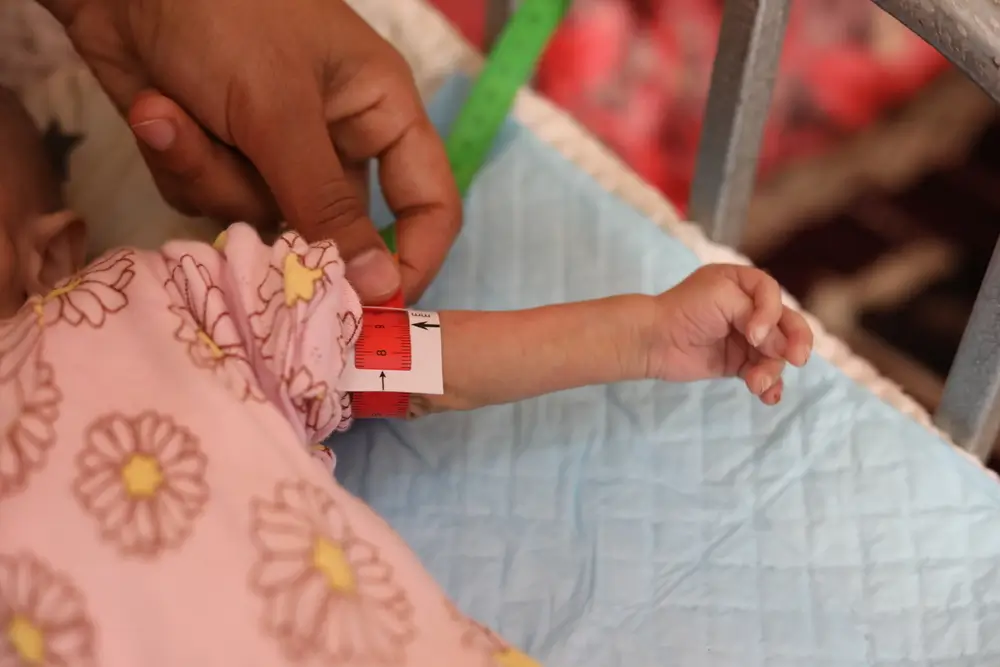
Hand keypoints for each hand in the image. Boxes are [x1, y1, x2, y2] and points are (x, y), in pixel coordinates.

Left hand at [41, 0, 460, 303]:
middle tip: (241, 184)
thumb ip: (328, 207)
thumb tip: (381, 293)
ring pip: (263, 222)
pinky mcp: (219, 157)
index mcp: (381, 113)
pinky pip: (212, 203)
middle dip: (277, 212)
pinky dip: (179, 165)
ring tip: (174, 112)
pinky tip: (157, 111)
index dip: (412, 261)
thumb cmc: (225, 15)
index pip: (430, 205)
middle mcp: (336, 140)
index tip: (373, 311)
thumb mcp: (281, 112)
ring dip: (211, 178)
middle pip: (333, 229)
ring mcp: (275, 153)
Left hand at [647, 265, 813, 403]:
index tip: (753, 335)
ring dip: (773, 370)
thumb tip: (778, 346)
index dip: (771, 316)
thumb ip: (755, 315)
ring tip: (757, 383)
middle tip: (797, 359)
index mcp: (744, 284)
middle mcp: (749, 309)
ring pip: (776, 354)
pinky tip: (768, 396)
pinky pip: (763, 373)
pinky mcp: (739, 363)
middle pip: (786, 325)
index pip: (773, 296)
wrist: (654, 341)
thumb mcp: (722, 296)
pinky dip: (769, 385)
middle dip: (795, 342)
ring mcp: (746, 338)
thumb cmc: (685, 309)